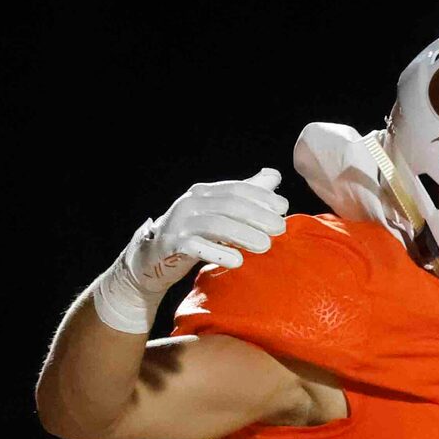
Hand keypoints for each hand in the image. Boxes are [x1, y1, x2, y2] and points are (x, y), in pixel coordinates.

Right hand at [91, 169, 288, 333]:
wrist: (155, 257)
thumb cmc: (195, 234)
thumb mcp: (219, 213)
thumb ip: (245, 196)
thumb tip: (273, 177)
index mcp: (204, 193)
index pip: (236, 189)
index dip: (261, 196)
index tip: (283, 207)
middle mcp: (191, 203)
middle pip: (228, 205)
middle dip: (257, 215)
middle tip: (280, 228)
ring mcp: (179, 223)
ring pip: (215, 225)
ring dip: (243, 234)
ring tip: (265, 246)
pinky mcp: (172, 245)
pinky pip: (196, 247)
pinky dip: (218, 252)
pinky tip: (238, 261)